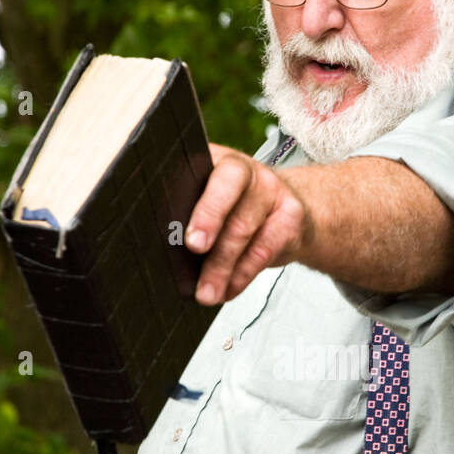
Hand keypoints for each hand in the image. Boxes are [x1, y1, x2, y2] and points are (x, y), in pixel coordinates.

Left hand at [185, 143, 311, 303]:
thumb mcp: (210, 201)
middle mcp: (246, 169)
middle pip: (227, 193)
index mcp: (216, 160)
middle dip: (209, 221)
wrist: (292, 213)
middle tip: (195, 247)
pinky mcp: (291, 216)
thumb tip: (160, 247)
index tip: (186, 228)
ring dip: (222, 266)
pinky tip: (228, 290)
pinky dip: (242, 275)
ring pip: (243, 228)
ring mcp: (271, 189)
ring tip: (206, 293)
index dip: (195, 196)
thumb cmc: (236, 210)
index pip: (201, 166)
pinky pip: (263, 250)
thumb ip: (187, 212)